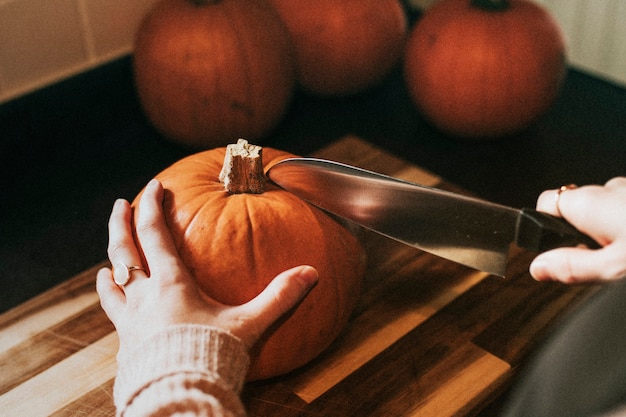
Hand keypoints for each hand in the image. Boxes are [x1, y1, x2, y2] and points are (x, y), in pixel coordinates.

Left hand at [96, 179, 318, 353]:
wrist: (179, 396)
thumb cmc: (213, 356)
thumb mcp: (249, 324)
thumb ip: (279, 297)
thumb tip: (310, 273)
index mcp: (170, 284)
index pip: (154, 234)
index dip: (152, 206)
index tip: (153, 186)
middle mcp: (144, 297)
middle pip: (123, 251)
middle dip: (121, 224)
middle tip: (120, 204)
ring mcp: (130, 321)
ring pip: (112, 284)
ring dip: (110, 265)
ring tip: (108, 262)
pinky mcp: (126, 344)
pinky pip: (114, 314)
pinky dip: (112, 300)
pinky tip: (114, 302)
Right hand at [530, 177, 625, 282]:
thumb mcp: (615, 269)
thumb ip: (573, 267)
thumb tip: (538, 266)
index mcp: (589, 203)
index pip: (545, 203)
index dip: (545, 228)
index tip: (559, 251)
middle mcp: (608, 188)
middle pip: (576, 209)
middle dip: (583, 235)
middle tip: (604, 265)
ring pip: (605, 210)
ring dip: (610, 231)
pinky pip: (624, 209)